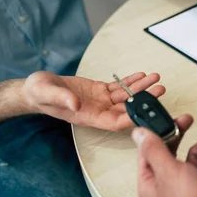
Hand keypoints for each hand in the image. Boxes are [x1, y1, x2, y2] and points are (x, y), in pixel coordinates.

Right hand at [22, 72, 164, 130]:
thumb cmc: (40, 94)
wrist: (37, 88)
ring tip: (155, 77)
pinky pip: (119, 87)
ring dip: (141, 87)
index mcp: (88, 117)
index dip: (131, 118)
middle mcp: (98, 111)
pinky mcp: (100, 90)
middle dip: (144, 100)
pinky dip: (131, 81)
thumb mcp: (48, 94)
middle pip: (127, 108)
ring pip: (126, 96)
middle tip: (159, 89)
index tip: (146, 110)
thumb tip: (76, 104)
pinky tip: (141, 74)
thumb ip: (63, 99)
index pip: (116, 122)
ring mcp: (100, 101)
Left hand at [133, 117, 196, 196]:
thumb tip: (140, 133)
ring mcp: (193, 185)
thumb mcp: (169, 170)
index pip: (149, 151)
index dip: (156, 132)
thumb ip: (154, 149)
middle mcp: (171, 183)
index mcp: (153, 182)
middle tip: (187, 120)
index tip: (164, 117)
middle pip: (174, 149)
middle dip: (182, 134)